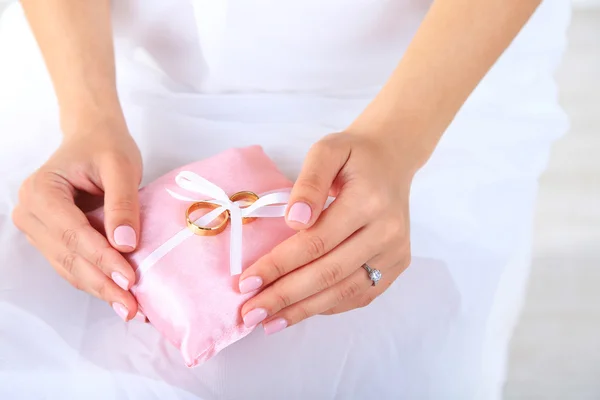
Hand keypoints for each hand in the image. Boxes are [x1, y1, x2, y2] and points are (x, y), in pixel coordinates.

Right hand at [12, 118, 143, 321]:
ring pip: (68, 267)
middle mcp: (31, 213)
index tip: (129, 279)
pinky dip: (96, 280)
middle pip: (68, 257)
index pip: (73, 233)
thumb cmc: (105, 146)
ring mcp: (38, 229)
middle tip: (131, 307)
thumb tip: (124, 244)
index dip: (101, 259)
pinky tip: (118, 295)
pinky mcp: (52, 238)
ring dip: (99, 289)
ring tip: (128, 309)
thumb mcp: (120, 166)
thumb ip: (122, 203)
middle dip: (101, 284)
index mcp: (41, 191)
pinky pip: (73, 264)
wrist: (93, 137)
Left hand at [239, 129, 426, 333]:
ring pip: (344, 291)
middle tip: (249, 312)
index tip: (246, 281)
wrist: (392, 160)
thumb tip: (293, 222)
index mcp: (369, 201)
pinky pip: (359, 294)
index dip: (279, 264)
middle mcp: (387, 232)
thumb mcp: (327, 151)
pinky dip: (326, 306)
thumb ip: (309, 182)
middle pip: (328, 273)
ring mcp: (395, 253)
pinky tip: (299, 311)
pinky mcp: (396, 265)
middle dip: (284, 296)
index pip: (316, 242)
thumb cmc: (354, 155)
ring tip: (268, 321)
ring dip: (302, 309)